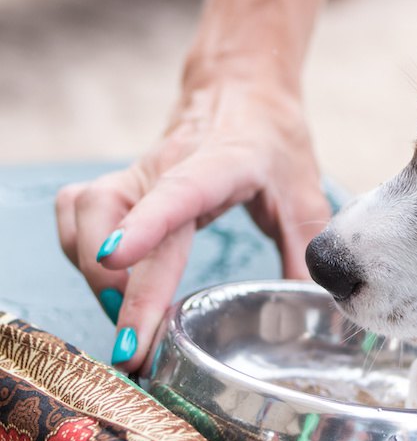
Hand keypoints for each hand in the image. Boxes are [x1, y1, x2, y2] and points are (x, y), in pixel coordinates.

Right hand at [55, 77, 330, 372]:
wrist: (242, 90)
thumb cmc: (274, 142)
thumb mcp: (304, 192)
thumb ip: (306, 248)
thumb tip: (316, 307)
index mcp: (223, 163)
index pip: (178, 191)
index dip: (146, 225)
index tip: (117, 259)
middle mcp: (168, 164)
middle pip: (120, 218)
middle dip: (120, 290)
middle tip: (135, 350)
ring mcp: (136, 172)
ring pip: (85, 215)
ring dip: (94, 273)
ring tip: (128, 317)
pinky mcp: (119, 183)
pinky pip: (75, 214)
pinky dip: (77, 251)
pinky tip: (107, 280)